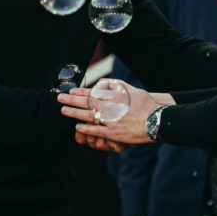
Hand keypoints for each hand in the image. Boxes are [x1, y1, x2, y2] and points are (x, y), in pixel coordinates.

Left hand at [58, 85, 174, 146]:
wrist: (156, 121)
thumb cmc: (146, 105)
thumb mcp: (133, 90)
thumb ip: (117, 86)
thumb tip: (104, 82)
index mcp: (116, 96)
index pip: (94, 93)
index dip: (81, 92)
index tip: (71, 91)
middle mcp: (111, 108)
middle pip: (87, 103)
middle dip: (72, 100)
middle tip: (60, 98)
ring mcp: (111, 121)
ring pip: (88, 116)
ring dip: (74, 113)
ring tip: (64, 110)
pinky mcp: (113, 133)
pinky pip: (96, 130)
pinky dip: (86, 128)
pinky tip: (77, 126)